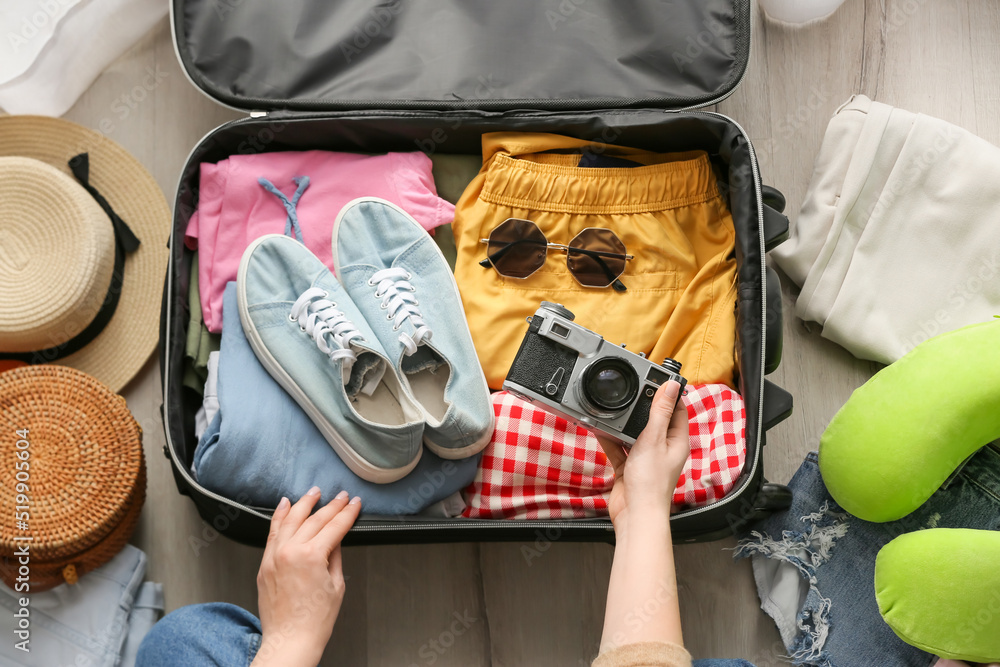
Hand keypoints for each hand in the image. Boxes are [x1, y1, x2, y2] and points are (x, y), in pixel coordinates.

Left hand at [250, 488, 360, 666]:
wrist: (290, 640)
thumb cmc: (314, 621)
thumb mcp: (336, 585)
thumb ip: (335, 557)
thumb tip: (335, 540)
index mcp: (312, 556)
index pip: (335, 526)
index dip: (347, 513)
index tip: (354, 504)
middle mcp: (290, 552)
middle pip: (315, 520)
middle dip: (331, 506)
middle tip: (342, 497)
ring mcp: (274, 556)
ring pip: (290, 520)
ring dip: (304, 503)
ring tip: (314, 493)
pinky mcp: (264, 564)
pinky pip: (272, 533)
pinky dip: (278, 516)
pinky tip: (285, 505)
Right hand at [596, 381, 690, 533]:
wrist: (635, 514)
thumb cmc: (650, 482)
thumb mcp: (654, 439)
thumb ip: (660, 411)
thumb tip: (671, 386)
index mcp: (677, 441)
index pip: (677, 410)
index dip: (669, 393)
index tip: (657, 379)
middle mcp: (663, 449)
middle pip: (654, 420)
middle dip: (641, 407)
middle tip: (630, 390)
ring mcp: (646, 459)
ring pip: (634, 434)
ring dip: (623, 424)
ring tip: (612, 408)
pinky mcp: (629, 467)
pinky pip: (619, 448)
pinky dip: (610, 440)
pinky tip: (600, 429)